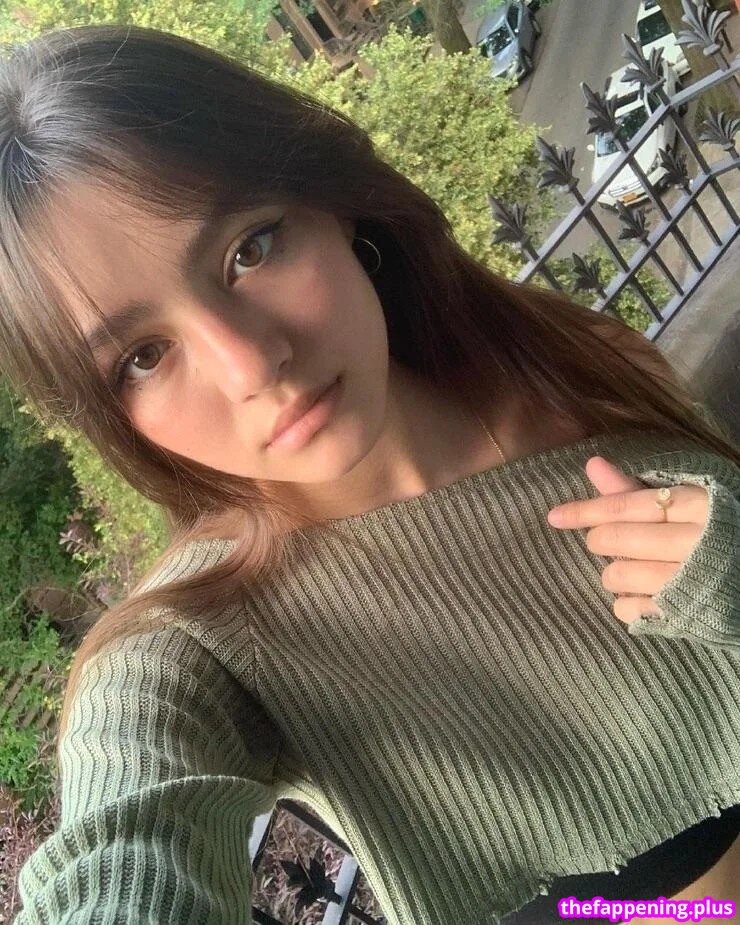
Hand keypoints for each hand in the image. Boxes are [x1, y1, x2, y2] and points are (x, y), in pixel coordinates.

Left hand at [546, 456, 708, 624]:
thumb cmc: (711, 532)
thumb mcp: (682, 502)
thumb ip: (632, 488)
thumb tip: (592, 464)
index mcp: (695, 506)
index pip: (625, 506)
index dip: (585, 511)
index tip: (555, 516)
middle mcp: (693, 543)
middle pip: (616, 540)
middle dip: (601, 540)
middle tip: (609, 541)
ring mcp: (688, 582)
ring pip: (618, 575)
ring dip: (614, 573)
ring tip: (632, 567)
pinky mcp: (682, 614)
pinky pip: (628, 609)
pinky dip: (625, 601)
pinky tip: (641, 592)